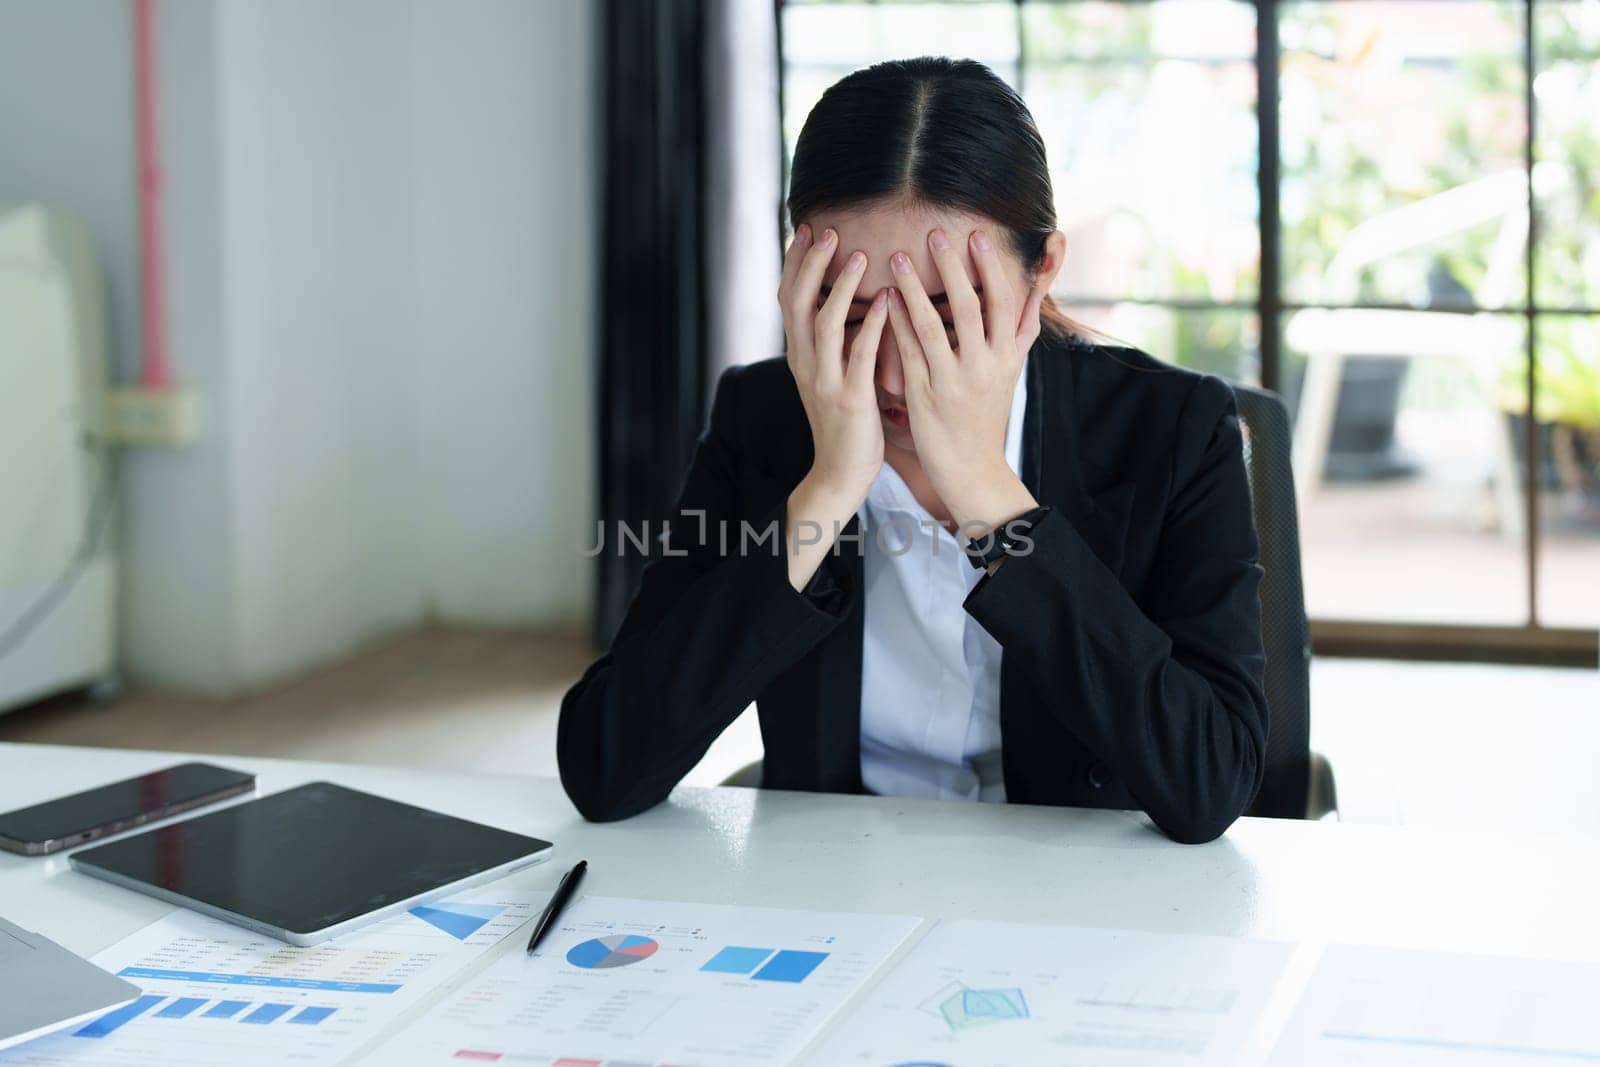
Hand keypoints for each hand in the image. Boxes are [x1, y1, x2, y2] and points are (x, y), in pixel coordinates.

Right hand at [778, 224, 889, 505]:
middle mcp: (805, 363)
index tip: (807, 229)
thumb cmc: (846, 420)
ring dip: (841, 286)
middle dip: (810, 264)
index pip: (788, 297)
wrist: (840, 472)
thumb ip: (837, 340)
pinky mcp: (850, 398)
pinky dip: (871, 324)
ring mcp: (825, 380)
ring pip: (823, 323)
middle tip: (829, 231)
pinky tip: (887, 301)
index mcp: (799, 354)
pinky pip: (858, 355)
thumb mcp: (833, 374)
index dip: (795, 263)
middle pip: (797, 302)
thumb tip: (850, 300)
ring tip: (859, 255)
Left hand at [884, 227, 1042, 534]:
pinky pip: (909, 355)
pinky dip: (897, 325)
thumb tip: (1040, 281)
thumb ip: (1021, 325)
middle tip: (935, 233)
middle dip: (953, 269)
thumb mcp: (1012, 369)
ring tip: (899, 258)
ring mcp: (953, 383)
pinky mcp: (924, 398)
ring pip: (934, 328)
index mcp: (1006, 356)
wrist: (973, 469)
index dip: (990, 269)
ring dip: (914, 290)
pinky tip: (884, 300)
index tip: (976, 235)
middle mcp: (984, 367)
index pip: (1002, 303)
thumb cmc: (988, 411)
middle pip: (971, 309)